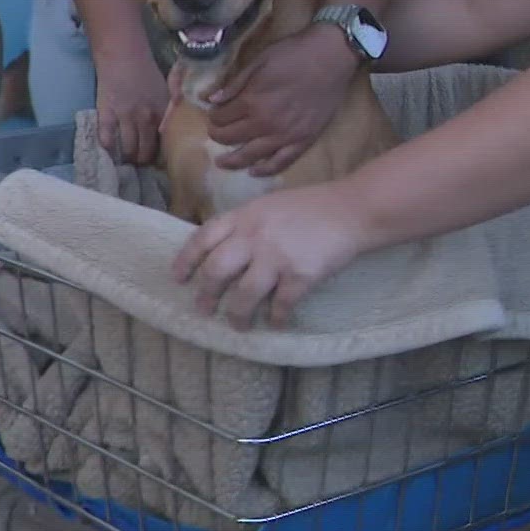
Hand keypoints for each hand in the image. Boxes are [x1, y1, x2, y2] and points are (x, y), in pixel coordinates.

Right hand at [94, 49, 168, 164]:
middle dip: (143, 160)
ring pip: (128, 148)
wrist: (121, 55)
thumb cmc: (145, 69)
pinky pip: (107, 137)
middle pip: (145, 150)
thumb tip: (170, 127)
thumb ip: (170, 107)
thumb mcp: (165, 88)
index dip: (160, 154)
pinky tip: (109, 149)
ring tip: (126, 159)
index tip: (157, 159)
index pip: (163, 142)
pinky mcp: (106, 114)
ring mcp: (124, 117)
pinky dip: (108, 146)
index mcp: (162, 112)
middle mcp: (145, 118)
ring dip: (128, 156)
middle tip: (140, 163)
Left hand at [172, 181, 369, 327]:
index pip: (203, 239)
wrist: (351, 209)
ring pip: (244, 295)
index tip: (178, 279)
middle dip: (206, 294)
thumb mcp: (267, 206)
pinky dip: (275, 318)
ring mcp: (277, 256)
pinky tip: (275, 323)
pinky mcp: (301, 275)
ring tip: (237, 324)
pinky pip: (280, 305)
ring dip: (237, 315)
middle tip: (204, 309)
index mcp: (243, 216)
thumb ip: (243, 225)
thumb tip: (219, 252)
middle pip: (216, 270)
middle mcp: (254, 236)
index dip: (186, 261)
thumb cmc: (309, 207)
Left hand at [205, 25, 359, 174]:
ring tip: (222, 163)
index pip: (221, 118)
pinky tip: (254, 171)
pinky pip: (281, 162)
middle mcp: (265, 124)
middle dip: (218, 136)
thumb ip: (233, 84)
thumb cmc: (293, 54)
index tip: (213, 115)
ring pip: (251, 156)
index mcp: (251, 102)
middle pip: (232, 138)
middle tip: (214, 133)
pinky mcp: (304, 141)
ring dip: (233, 160)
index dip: (213, 117)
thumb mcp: (258, 61)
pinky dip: (265, 170)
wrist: (332, 56)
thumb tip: (209, 100)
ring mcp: (285, 136)